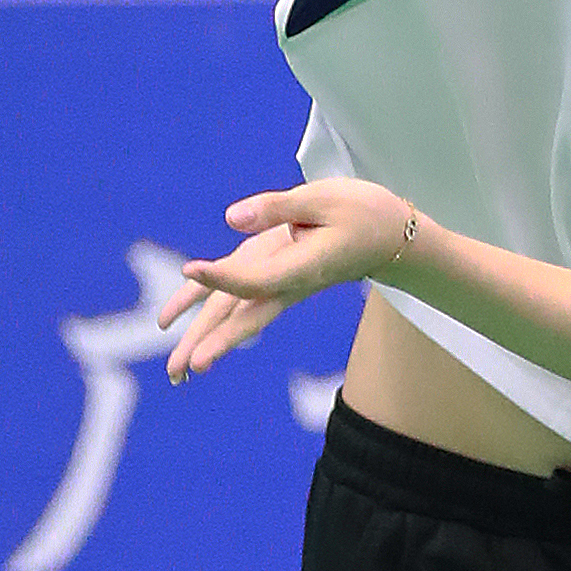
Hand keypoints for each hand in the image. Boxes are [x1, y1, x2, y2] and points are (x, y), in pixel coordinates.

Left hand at [158, 178, 408, 382]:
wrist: (391, 236)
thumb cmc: (363, 213)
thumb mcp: (324, 197)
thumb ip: (277, 208)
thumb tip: (230, 218)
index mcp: (301, 268)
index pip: (253, 279)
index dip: (220, 276)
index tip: (191, 268)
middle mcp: (289, 284)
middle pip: (243, 316)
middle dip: (211, 342)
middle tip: (179, 371)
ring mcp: (285, 284)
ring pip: (241, 315)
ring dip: (211, 340)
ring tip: (179, 373)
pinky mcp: (282, 275)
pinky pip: (245, 297)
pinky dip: (218, 310)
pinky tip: (187, 316)